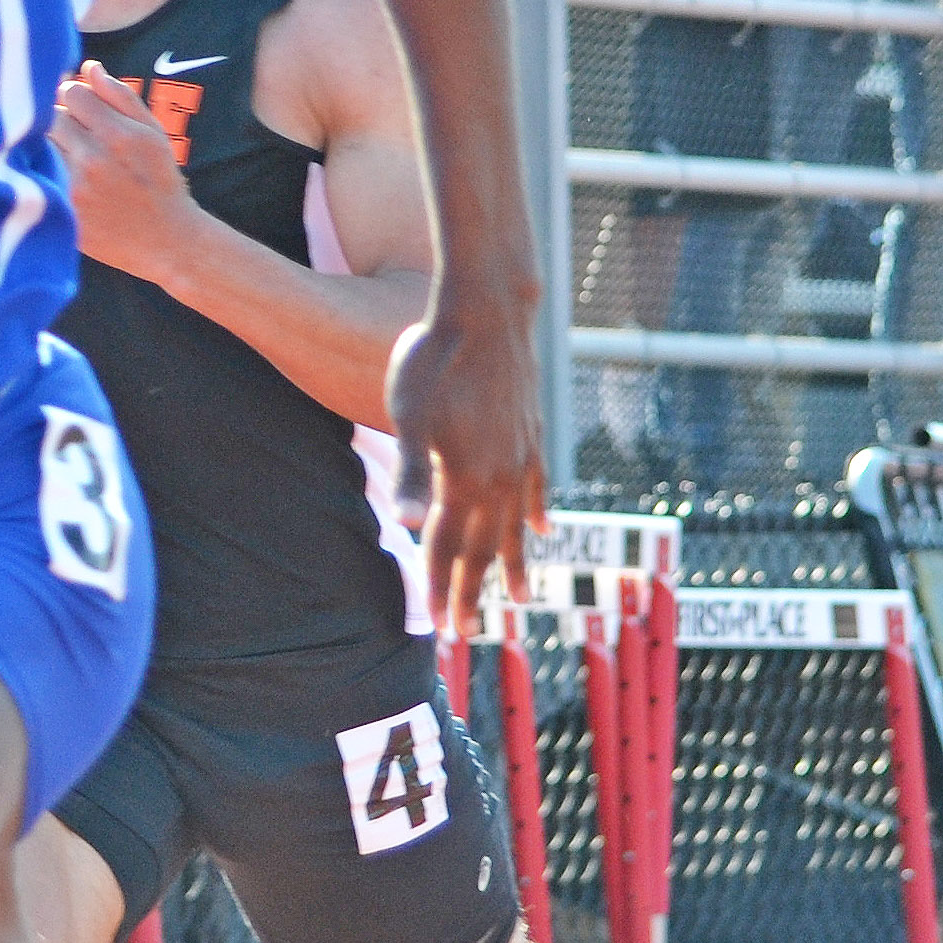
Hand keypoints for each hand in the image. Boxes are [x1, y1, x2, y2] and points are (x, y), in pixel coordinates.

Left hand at [51, 65, 205, 284]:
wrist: (166, 241)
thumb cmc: (159, 181)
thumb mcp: (152, 133)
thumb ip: (120, 97)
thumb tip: (88, 66)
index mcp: (119, 134)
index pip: (71, 92)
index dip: (72, 96)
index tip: (78, 109)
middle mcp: (94, 159)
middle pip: (51, 117)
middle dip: (58, 120)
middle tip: (71, 134)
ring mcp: (75, 188)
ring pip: (39, 146)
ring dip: (46, 145)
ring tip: (64, 156)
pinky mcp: (63, 212)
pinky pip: (36, 177)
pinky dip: (39, 172)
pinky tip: (53, 177)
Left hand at [386, 283, 544, 638]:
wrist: (486, 312)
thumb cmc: (435, 358)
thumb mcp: (409, 414)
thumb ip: (409, 472)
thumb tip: (399, 525)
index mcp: (464, 476)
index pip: (447, 544)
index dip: (440, 585)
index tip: (439, 625)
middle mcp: (499, 475)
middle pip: (482, 545)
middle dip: (471, 589)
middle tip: (464, 629)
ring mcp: (521, 456)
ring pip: (516, 524)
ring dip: (512, 563)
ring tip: (518, 599)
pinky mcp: (531, 433)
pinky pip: (537, 486)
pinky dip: (538, 512)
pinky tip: (543, 529)